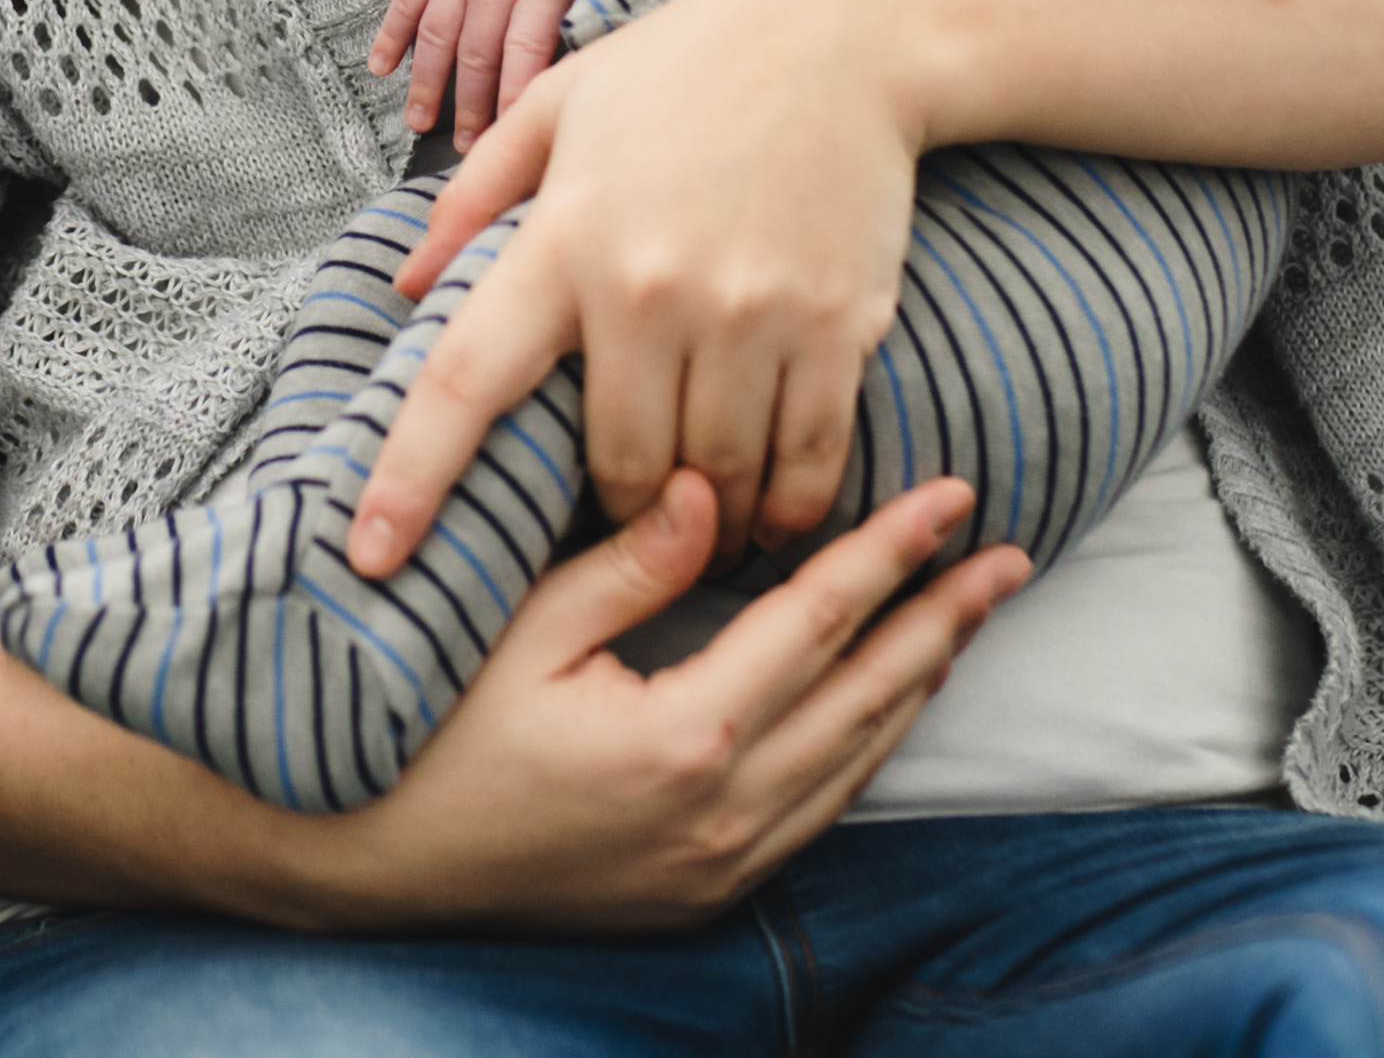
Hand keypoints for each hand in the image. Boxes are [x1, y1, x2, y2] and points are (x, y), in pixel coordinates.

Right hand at [288, 471, 1025, 936]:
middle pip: (868, 698)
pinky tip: (882, 706)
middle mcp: (722, 813)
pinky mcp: (705, 892)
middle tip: (1006, 557)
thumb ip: (632, 565)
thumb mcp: (525, 629)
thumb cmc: (438, 734)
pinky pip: (819, 813)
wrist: (377, 863)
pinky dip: (864, 747)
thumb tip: (713, 491)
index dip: (891, 554)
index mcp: (683, 738)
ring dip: (917, 684)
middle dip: (944, 620)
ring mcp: (719, 864)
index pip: (819, 622)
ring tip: (962, 618)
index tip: (952, 495)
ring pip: (857, 762)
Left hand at [361, 0, 923, 563]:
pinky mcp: (837, 324)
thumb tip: (403, 289)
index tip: (372, 559)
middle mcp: (650, 285)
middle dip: (617, 514)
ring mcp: (749, 311)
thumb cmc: (687, 65)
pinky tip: (776, 514)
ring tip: (706, 529)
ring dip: (707, 525)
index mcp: (564, 236)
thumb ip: (475, 200)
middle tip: (624, 522)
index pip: (465, 379)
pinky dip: (790, 509)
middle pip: (618, 468)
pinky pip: (807, 463)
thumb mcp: (559, 104)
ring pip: (714, 480)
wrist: (843, 30)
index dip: (411, 478)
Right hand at [369, 0, 602, 145]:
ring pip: (436, 34)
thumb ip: (583, 22)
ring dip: (425, 84)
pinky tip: (381, 69)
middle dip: (470, 107)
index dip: (513, 96)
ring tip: (419, 124)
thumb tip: (577, 82)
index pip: (524, 51)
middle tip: (469, 149)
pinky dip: (389, 36)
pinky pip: (404, 2)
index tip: (508, 136)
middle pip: (477, 53)